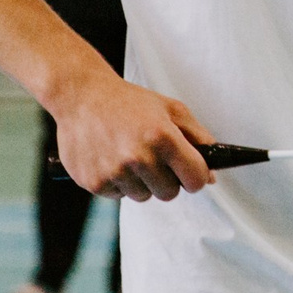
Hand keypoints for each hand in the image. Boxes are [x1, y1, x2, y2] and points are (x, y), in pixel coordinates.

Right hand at [53, 71, 214, 201]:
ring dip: (141, 181)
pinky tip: (110, 158)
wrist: (81, 96)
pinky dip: (118, 182)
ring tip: (129, 154)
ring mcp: (115, 171)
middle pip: (169, 193)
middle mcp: (139, 157)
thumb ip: (198, 138)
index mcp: (162, 136)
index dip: (195, 176)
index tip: (190, 171)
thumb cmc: (128, 101)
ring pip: (143, 196)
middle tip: (153, 156)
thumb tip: (212, 175)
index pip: (195, 179)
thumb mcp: (170, 108)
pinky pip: (119, 195)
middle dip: (167, 179)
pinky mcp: (94, 182)